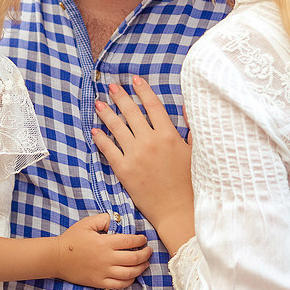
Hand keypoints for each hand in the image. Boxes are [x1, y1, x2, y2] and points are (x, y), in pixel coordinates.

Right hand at [55, 213, 151, 287]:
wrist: (57, 258)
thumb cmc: (72, 239)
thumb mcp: (86, 223)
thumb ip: (103, 219)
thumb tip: (116, 220)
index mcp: (104, 243)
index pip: (130, 241)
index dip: (140, 240)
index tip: (143, 239)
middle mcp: (106, 258)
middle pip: (134, 258)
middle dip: (145, 254)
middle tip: (148, 251)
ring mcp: (103, 272)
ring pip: (129, 273)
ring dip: (141, 268)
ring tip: (145, 264)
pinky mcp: (99, 282)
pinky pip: (119, 285)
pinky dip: (129, 281)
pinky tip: (132, 276)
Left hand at [91, 78, 193, 248]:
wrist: (178, 210)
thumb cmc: (190, 183)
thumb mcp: (195, 152)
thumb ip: (190, 128)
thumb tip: (186, 106)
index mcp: (169, 135)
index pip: (153, 105)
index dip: (143, 90)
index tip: (135, 79)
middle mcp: (150, 141)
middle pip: (131, 112)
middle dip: (120, 97)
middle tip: (111, 87)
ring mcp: (135, 155)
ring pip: (117, 128)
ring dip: (106, 113)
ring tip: (98, 103)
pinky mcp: (124, 170)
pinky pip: (108, 149)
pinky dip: (100, 138)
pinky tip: (95, 130)